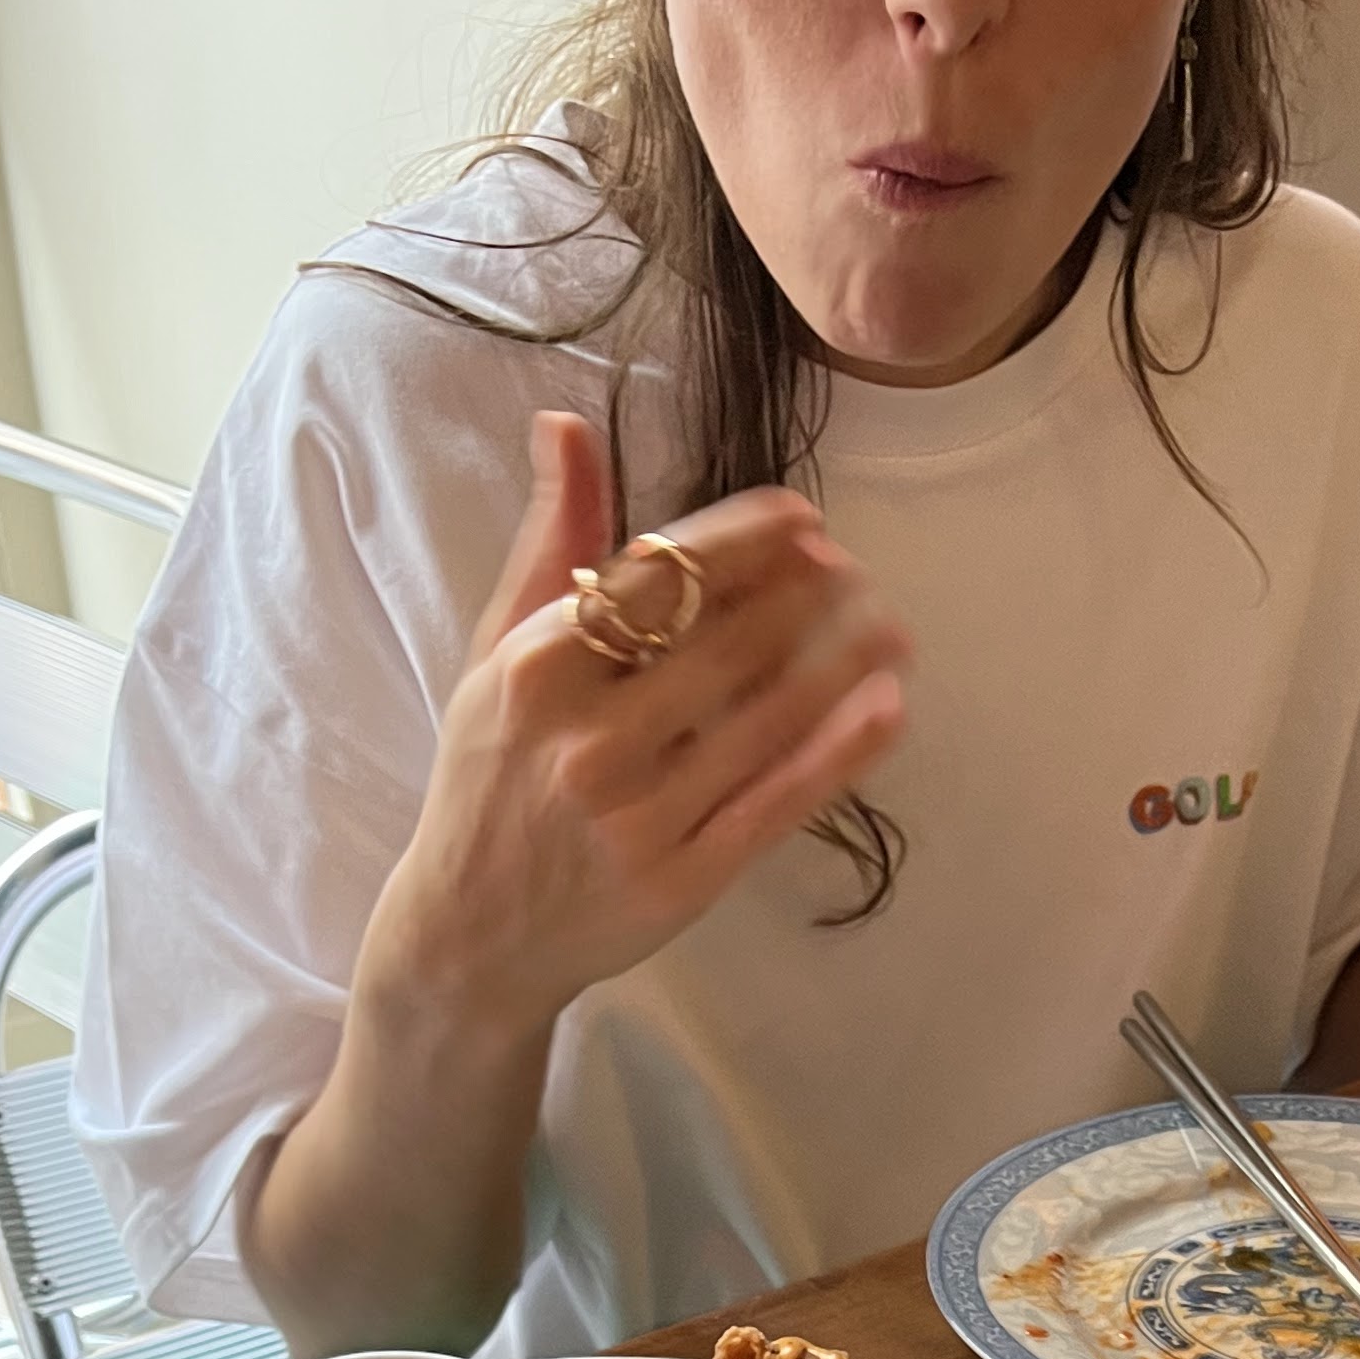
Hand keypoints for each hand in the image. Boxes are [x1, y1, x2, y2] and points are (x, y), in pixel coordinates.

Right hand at [359, 412, 912, 1042]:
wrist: (467, 934)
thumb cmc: (490, 780)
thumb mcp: (497, 655)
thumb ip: (548, 544)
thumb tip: (565, 424)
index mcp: (540, 668)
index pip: (660, 578)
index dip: (745, 542)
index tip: (803, 521)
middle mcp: (589, 739)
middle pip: (724, 643)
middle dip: (805, 598)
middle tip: (857, 572)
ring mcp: (638, 817)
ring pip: (763, 720)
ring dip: (842, 664)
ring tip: (892, 628)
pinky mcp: (680, 882)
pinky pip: (776, 805)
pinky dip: (839, 755)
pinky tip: (886, 710)